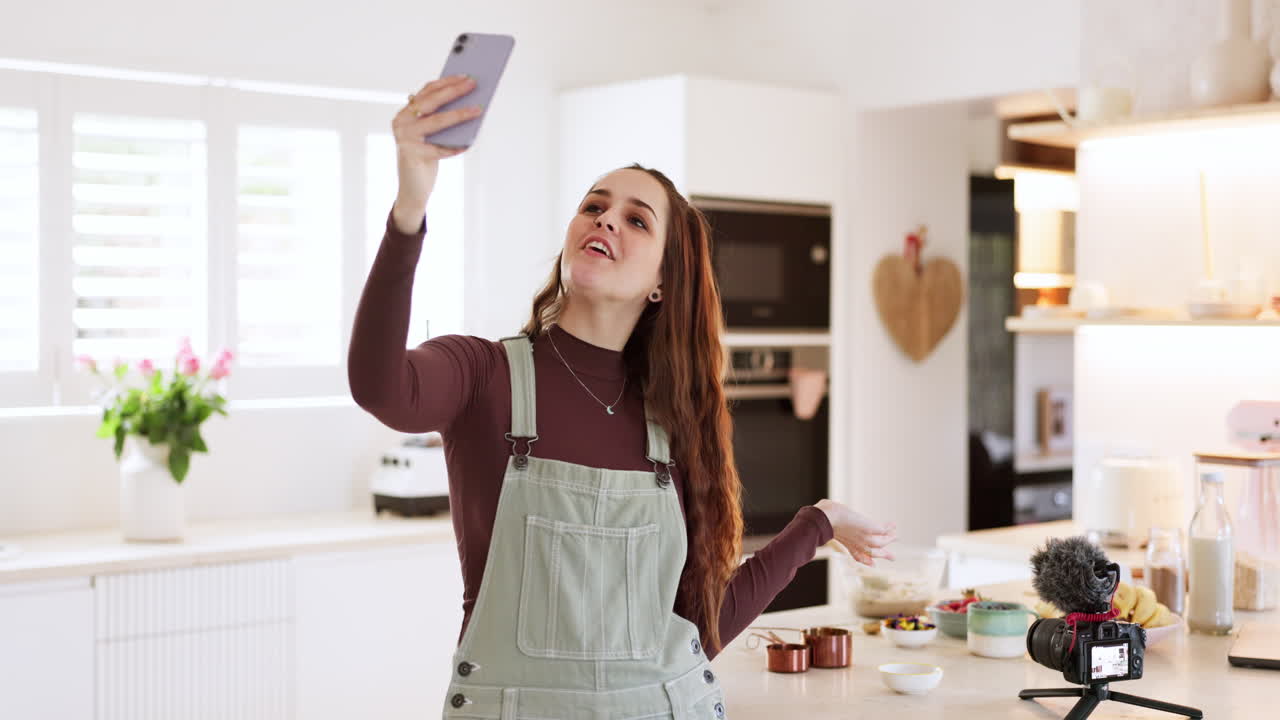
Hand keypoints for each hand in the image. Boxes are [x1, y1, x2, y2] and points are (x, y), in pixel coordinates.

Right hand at [390, 75, 481, 230]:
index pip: (426, 92)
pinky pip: (441, 149)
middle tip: (473, 84)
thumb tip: (466, 101)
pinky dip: (456, 146)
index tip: (465, 76)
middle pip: (431, 102)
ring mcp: (406, 139)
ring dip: (459, 115)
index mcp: (405, 114)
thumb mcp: (430, 136)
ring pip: (437, 122)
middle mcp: (401, 123)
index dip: (446, 82)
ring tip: (478, 109)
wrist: (412, 190)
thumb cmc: (425, 159)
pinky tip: (470, 142)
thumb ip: (440, 120)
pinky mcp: (414, 156)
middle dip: (454, 91)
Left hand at [814, 499, 896, 566]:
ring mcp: (864, 537)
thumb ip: (829, 517)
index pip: (857, 555)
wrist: (827, 517)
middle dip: (884, 555)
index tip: (874, 565)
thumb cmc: (823, 517)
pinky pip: (884, 531)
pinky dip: (889, 528)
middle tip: (893, 557)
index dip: (866, 560)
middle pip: (873, 553)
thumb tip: (824, 506)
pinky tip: (893, 525)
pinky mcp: (870, 529)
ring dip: (890, 539)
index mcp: (846, 543)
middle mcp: (857, 543)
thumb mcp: (828, 520)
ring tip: (896, 535)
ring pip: (881, 543)